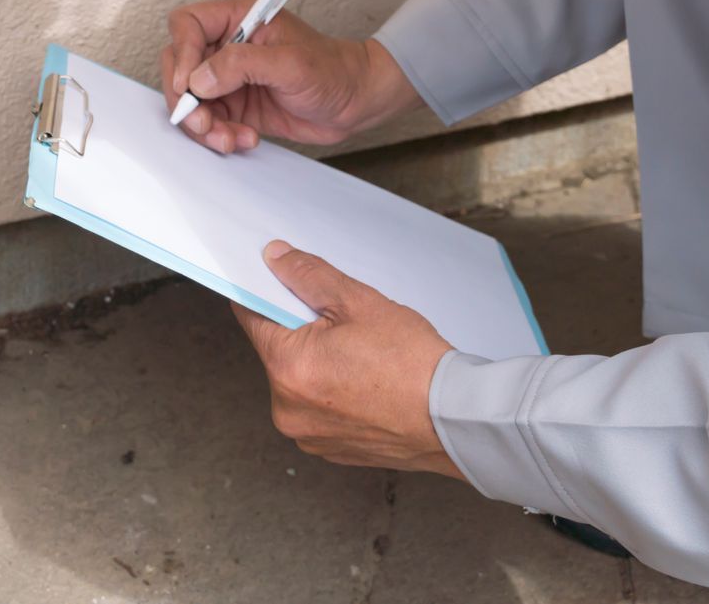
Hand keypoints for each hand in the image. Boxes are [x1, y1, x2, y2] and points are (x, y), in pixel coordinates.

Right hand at [161, 0, 419, 153]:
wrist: (355, 102)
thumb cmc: (332, 70)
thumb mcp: (290, 63)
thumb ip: (242, 65)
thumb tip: (198, 80)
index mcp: (237, 18)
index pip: (187, 25)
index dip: (182, 53)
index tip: (189, 85)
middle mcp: (227, 46)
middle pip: (179, 66)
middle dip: (186, 99)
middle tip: (204, 122)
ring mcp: (228, 78)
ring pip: (190, 100)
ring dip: (203, 125)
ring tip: (229, 139)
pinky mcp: (235, 105)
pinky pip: (209, 122)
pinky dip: (218, 135)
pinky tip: (243, 139)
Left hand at [231, 241, 463, 478]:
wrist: (457, 420)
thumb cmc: (414, 364)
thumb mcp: (359, 303)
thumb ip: (309, 276)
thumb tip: (276, 258)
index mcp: (287, 368)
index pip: (251, 317)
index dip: (265, 294)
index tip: (279, 283)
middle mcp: (287, 409)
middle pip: (277, 351)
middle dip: (301, 331)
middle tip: (343, 323)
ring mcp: (308, 436)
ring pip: (298, 382)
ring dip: (318, 364)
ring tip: (361, 356)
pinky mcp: (330, 450)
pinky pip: (318, 410)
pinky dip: (333, 394)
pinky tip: (366, 383)